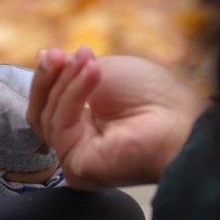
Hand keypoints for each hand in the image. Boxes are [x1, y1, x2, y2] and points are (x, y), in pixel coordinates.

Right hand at [28, 48, 209, 188]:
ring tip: (88, 61)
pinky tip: (92, 76)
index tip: (51, 53)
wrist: (178, 120)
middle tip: (56, 55)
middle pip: (41, 109)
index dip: (47, 77)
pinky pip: (60, 126)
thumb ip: (69, 69)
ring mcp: (75, 155)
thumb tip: (41, 56)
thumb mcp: (103, 69)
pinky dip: (73, 96)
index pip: (49, 100)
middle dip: (48, 79)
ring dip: (66, 82)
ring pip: (48, 115)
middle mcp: (78, 140)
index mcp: (85, 120)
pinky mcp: (76, 166)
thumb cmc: (151, 94)